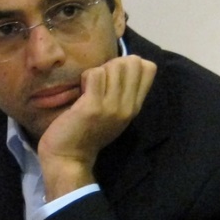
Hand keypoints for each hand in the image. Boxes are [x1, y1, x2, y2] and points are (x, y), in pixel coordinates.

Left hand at [37, 56, 156, 201]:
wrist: (69, 157)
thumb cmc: (88, 133)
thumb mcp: (115, 114)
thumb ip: (124, 93)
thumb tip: (127, 63)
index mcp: (135, 107)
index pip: (149, 68)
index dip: (130, 63)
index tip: (114, 76)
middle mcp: (128, 106)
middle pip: (132, 62)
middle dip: (113, 64)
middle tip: (100, 81)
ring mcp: (112, 106)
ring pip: (113, 66)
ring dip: (98, 71)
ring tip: (90, 88)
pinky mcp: (93, 106)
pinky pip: (94, 74)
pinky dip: (85, 77)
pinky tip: (81, 92)